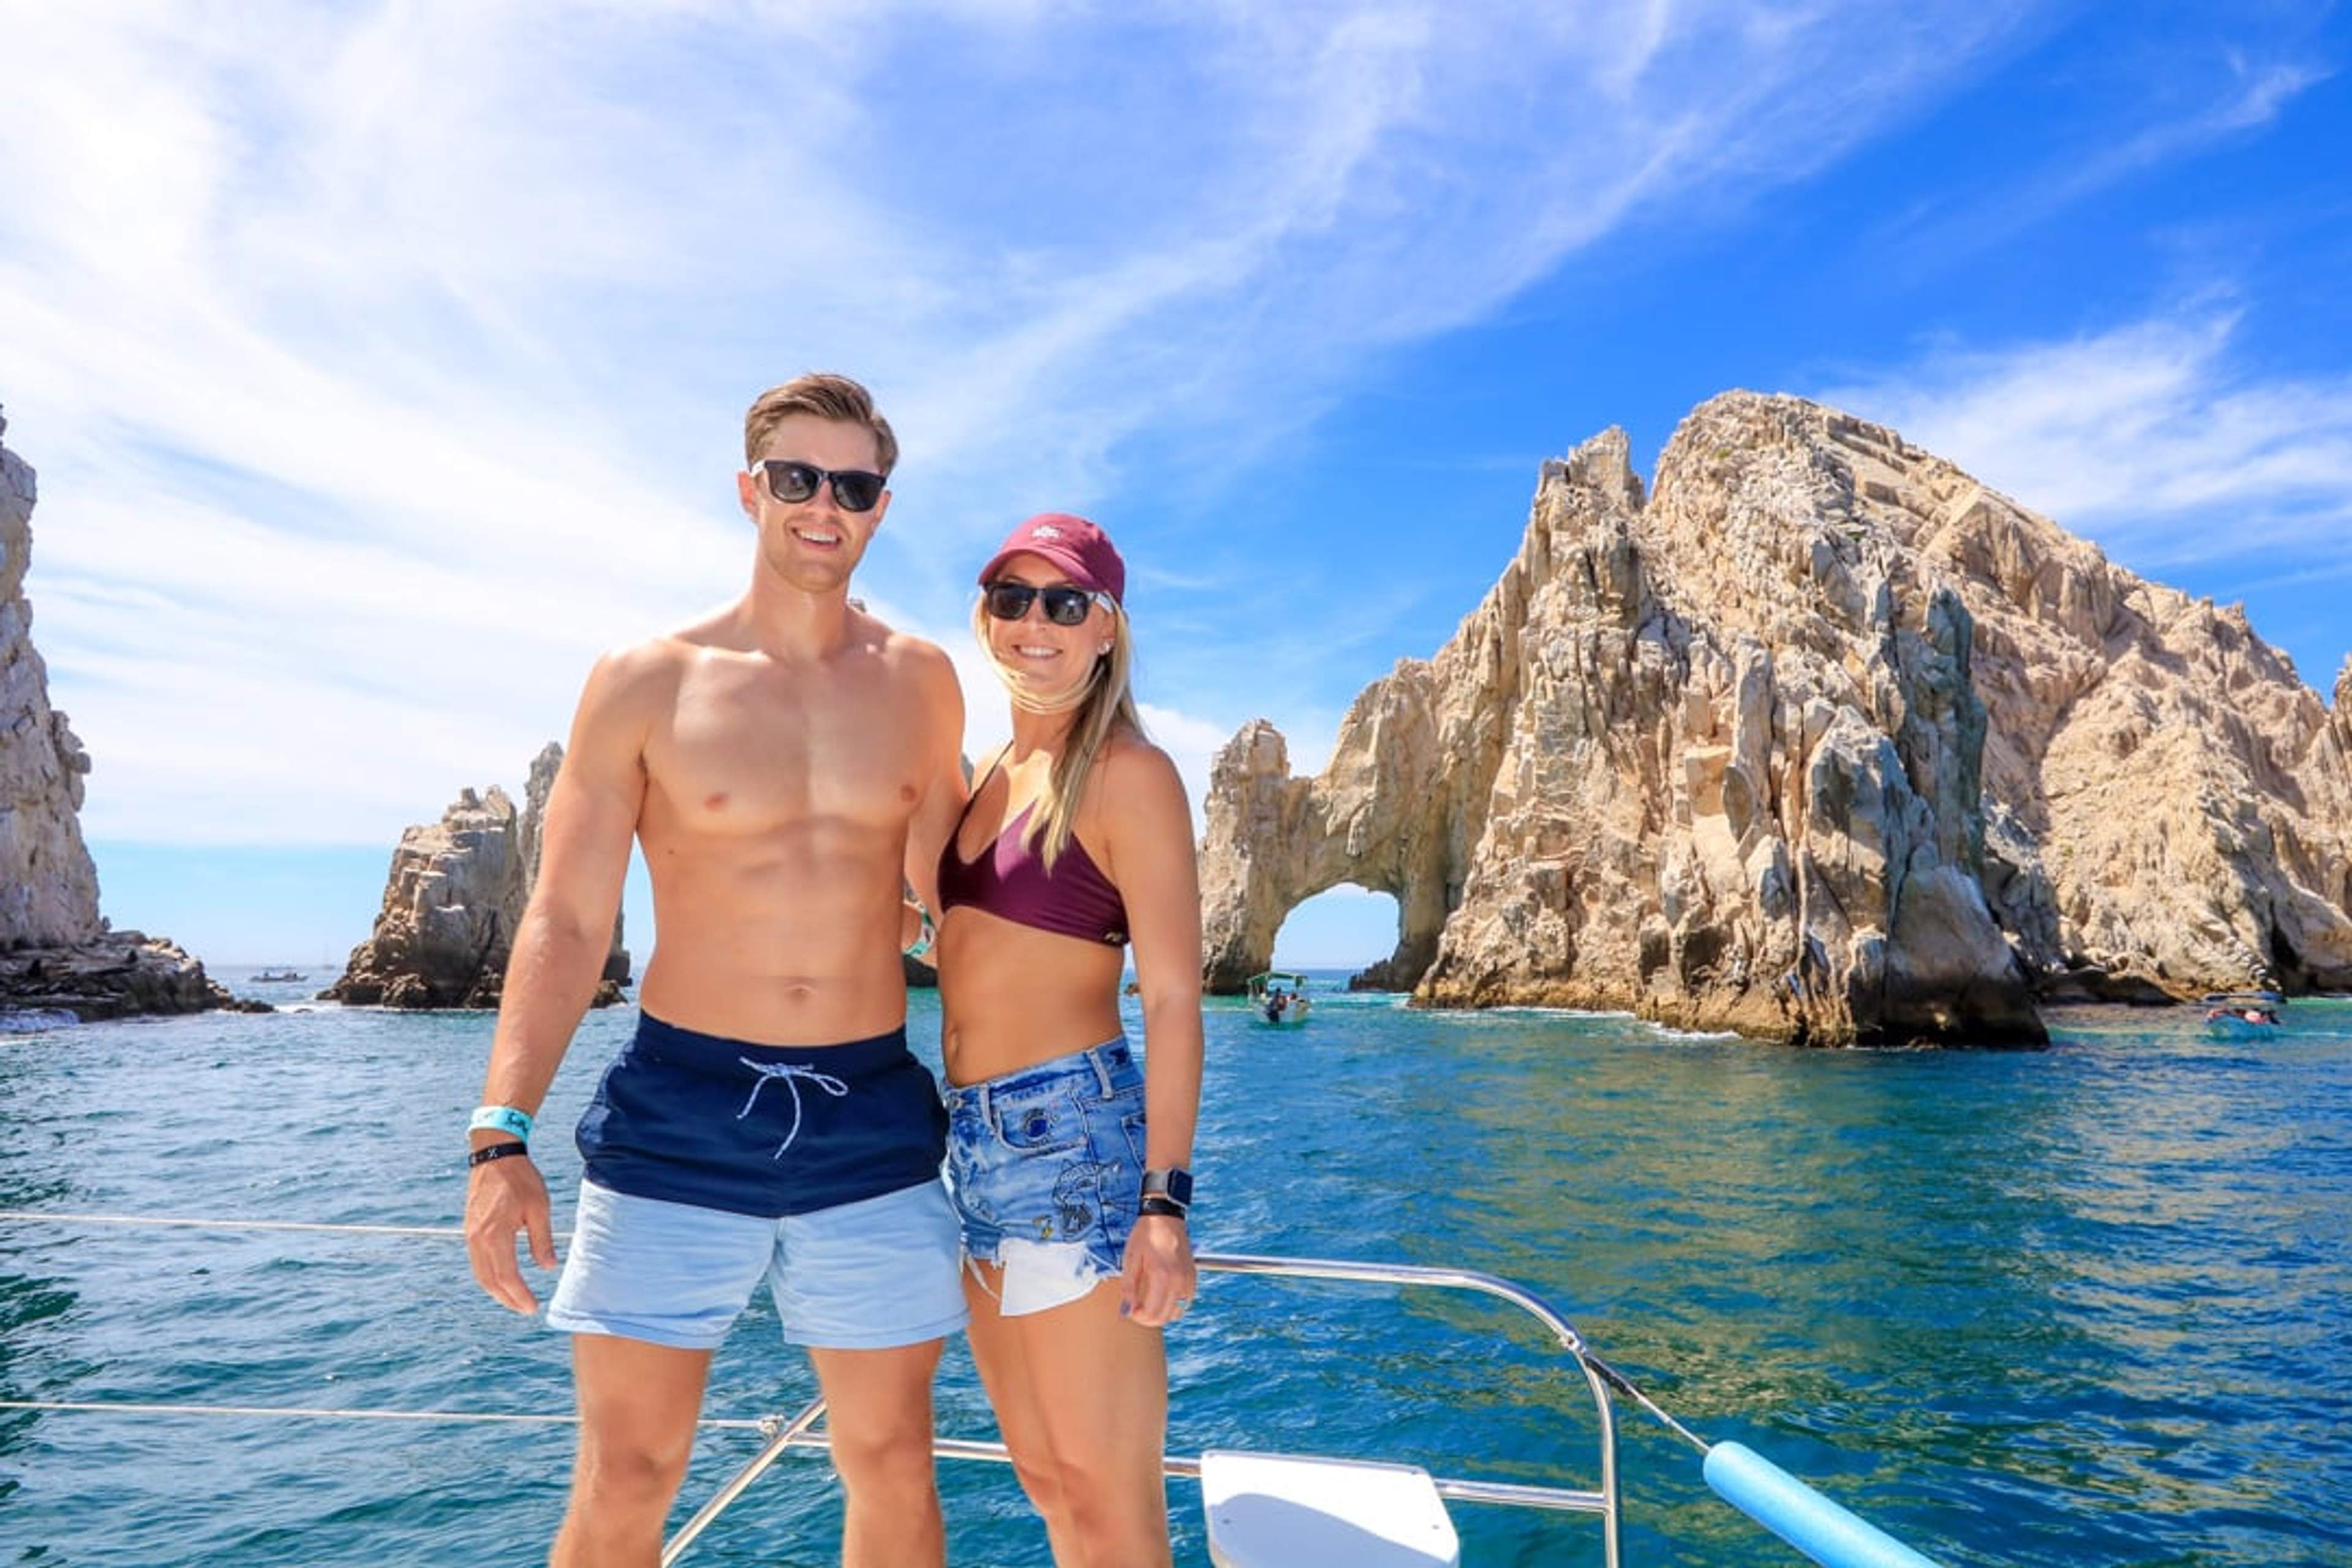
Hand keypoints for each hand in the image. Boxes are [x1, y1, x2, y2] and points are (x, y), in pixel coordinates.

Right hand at [465, 1152, 556, 1312]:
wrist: (495, 1155)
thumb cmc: (520, 1178)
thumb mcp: (539, 1208)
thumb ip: (542, 1240)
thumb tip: (547, 1268)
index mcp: (495, 1235)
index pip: (507, 1276)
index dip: (519, 1295)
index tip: (533, 1308)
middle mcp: (478, 1239)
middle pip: (490, 1281)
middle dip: (508, 1299)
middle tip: (526, 1309)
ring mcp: (470, 1235)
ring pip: (480, 1274)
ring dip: (496, 1290)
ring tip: (515, 1300)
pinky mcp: (470, 1230)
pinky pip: (477, 1262)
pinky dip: (489, 1276)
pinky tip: (502, 1279)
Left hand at [1120, 1213, 1196, 1327]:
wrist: (1165, 1216)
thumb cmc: (1145, 1234)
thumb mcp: (1131, 1258)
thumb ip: (1128, 1288)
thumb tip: (1126, 1311)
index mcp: (1162, 1276)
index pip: (1152, 1313)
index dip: (1138, 1317)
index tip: (1130, 1310)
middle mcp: (1179, 1281)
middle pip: (1165, 1316)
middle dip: (1148, 1318)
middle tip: (1137, 1309)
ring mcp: (1188, 1279)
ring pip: (1177, 1312)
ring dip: (1162, 1313)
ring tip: (1149, 1302)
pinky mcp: (1193, 1276)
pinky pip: (1185, 1301)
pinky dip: (1174, 1304)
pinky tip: (1162, 1294)